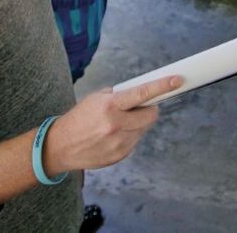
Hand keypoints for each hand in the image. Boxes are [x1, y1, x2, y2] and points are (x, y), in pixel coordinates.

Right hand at [43, 75, 181, 173]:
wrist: (59, 146)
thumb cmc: (79, 118)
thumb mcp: (96, 98)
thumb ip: (121, 95)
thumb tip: (145, 92)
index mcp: (110, 106)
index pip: (143, 94)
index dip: (162, 86)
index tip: (177, 81)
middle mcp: (116, 125)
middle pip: (151, 115)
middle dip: (148, 109)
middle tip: (138, 107)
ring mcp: (119, 143)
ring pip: (144, 128)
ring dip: (137, 123)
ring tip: (117, 124)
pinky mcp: (119, 155)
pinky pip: (135, 141)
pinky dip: (130, 135)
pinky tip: (112, 136)